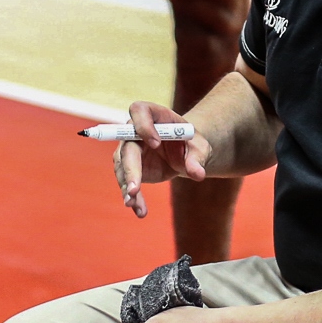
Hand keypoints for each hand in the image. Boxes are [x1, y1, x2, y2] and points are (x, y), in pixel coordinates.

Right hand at [113, 100, 211, 217]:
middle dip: (130, 168)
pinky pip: (127, 183)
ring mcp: (130, 150)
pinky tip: (140, 211)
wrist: (185, 152)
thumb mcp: (199, 147)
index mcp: (153, 114)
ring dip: (127, 186)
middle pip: (127, 146)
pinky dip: (133, 198)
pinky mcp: (130, 168)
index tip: (156, 143)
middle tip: (136, 188)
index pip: (139, 111)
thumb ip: (197, 158)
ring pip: (122, 167)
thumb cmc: (191, 143)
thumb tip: (197, 173)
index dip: (144, 126)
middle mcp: (135, 130)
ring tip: (133, 203)